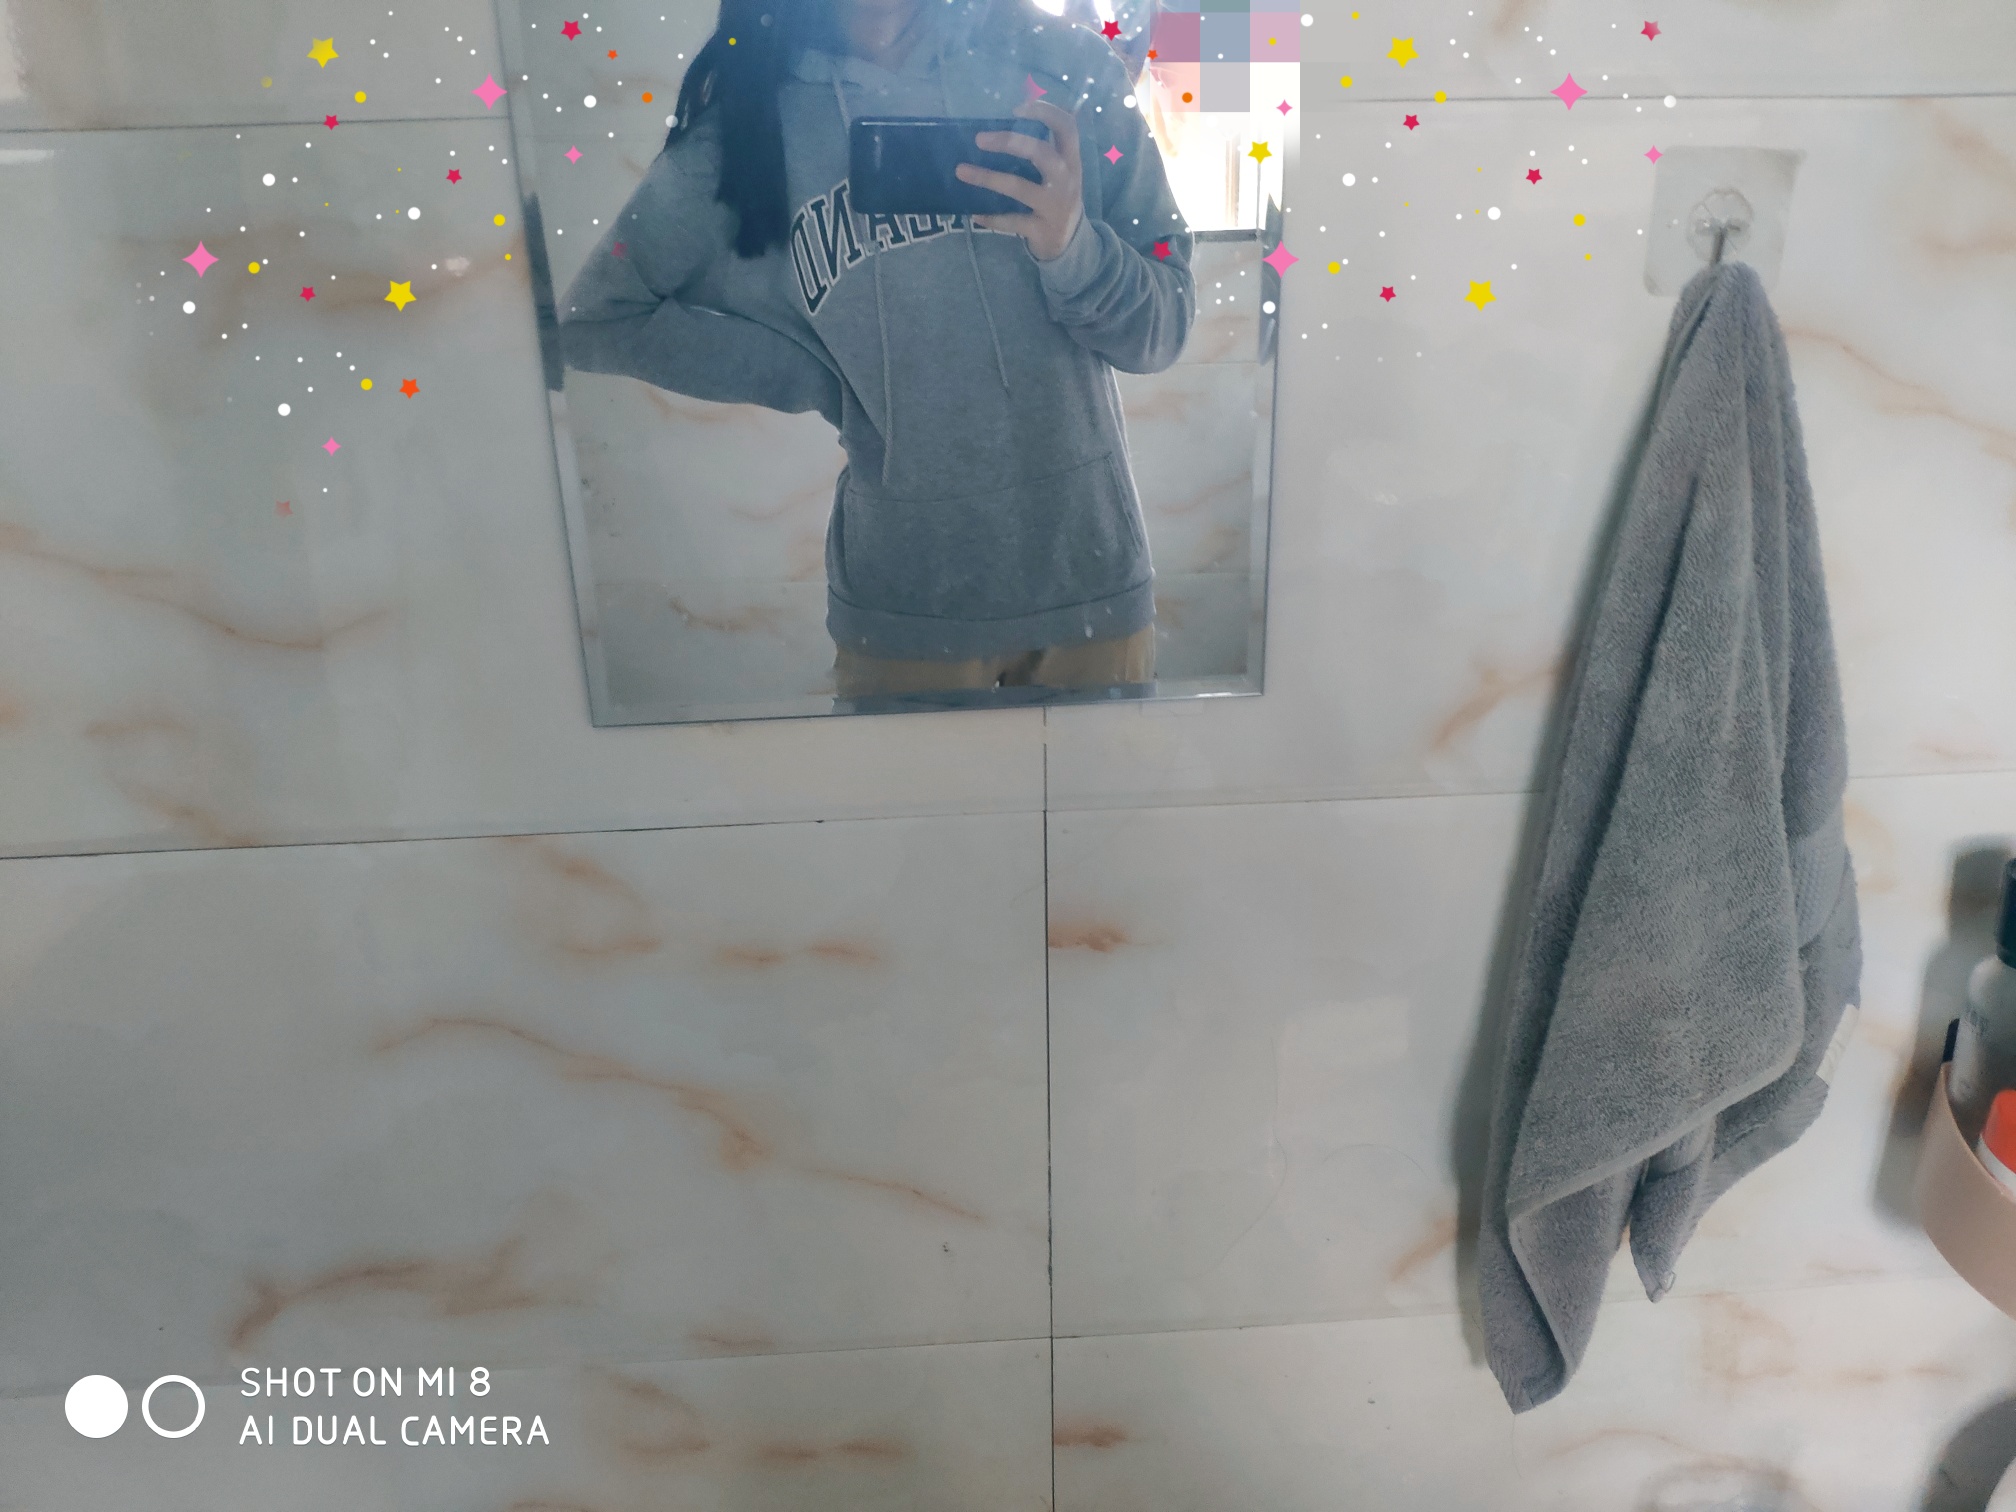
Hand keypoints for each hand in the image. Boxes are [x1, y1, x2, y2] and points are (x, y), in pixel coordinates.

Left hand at [957, 98, 1084, 262]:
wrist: (1070, 243)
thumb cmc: (1057, 198)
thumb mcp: (1061, 171)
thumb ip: (1045, 147)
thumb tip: (1013, 118)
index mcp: (1071, 160)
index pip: (1067, 126)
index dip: (1045, 112)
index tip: (1017, 109)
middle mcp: (1067, 180)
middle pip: (1041, 152)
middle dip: (1009, 142)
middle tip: (979, 139)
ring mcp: (1055, 206)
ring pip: (1019, 187)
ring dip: (987, 178)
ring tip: (961, 171)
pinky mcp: (1042, 230)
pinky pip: (1012, 221)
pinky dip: (992, 217)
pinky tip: (974, 213)